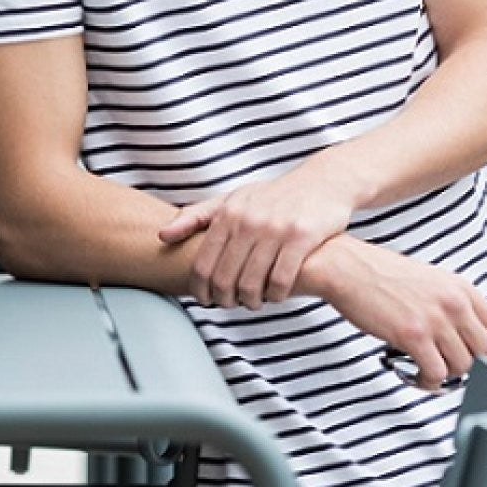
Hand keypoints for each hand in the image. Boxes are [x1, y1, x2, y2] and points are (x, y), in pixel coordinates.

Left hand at [158, 164, 352, 308]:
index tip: (207, 301)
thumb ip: (197, 216)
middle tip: (232, 305)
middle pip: (225, 279)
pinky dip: (277, 295)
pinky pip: (282, 280)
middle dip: (225, 300)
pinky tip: (278, 294)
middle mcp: (249, 220)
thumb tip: (162, 236)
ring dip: (252, 301)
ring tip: (255, 302)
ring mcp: (276, 228)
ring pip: (253, 284)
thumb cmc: (274, 196)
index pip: (202, 265)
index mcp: (229, 213)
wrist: (324, 182)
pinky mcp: (302, 237)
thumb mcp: (235, 198)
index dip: (201, 291)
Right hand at [313, 237, 486, 391]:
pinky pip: (436, 374)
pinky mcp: (413, 336)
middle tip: (456, 370)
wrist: (351, 268)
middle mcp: (455, 303)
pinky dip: (428, 382)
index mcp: (462, 289)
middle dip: (475, 370)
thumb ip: (455, 305)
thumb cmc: (385, 275)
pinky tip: (417, 373)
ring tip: (430, 369)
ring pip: (463, 368)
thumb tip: (470, 336)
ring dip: (448, 376)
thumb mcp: (433, 281)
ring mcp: (436, 320)